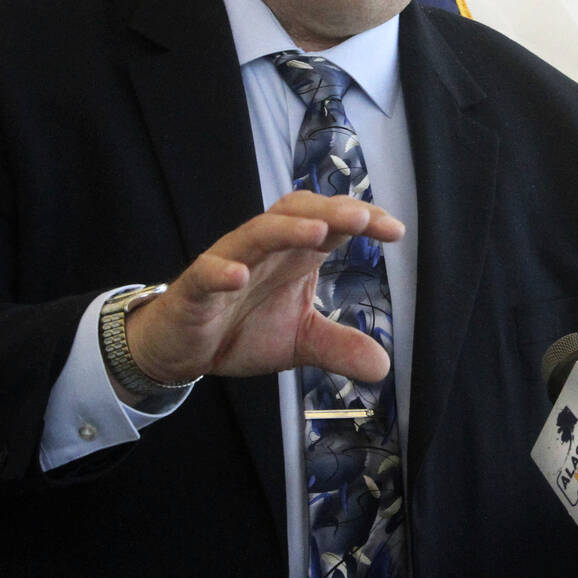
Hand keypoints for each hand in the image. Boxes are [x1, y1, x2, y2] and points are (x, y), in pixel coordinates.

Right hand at [122, 191, 403, 387]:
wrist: (182, 349)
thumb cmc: (241, 329)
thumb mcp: (300, 340)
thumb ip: (339, 347)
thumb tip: (383, 366)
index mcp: (293, 255)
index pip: (330, 223)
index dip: (361, 221)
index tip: (395, 230)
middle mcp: (264, 250)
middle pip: (296, 214)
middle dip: (330, 211)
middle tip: (362, 218)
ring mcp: (228, 264)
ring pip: (256, 233)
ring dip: (286, 229)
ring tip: (317, 233)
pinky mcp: (194, 288)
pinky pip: (206, 273)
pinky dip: (221, 270)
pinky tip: (239, 275)